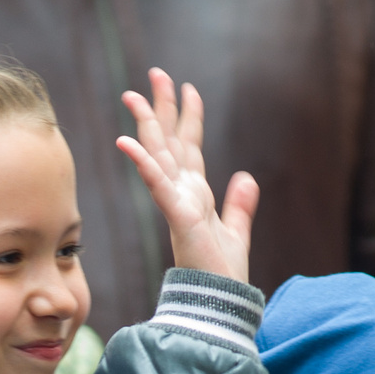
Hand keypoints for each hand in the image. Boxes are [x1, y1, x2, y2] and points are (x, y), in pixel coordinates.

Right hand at [116, 68, 256, 282]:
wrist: (220, 300)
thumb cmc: (223, 273)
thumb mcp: (236, 231)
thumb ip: (240, 205)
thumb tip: (247, 178)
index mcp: (195, 193)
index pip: (189, 146)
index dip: (189, 116)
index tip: (187, 88)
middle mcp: (182, 191)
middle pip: (170, 140)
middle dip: (163, 107)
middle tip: (157, 73)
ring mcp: (176, 201)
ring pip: (159, 154)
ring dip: (147, 124)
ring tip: (134, 95)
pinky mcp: (178, 215)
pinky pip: (157, 184)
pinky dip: (144, 163)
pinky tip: (128, 142)